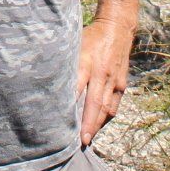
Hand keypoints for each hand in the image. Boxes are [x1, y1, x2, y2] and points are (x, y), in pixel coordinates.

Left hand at [76, 16, 133, 145]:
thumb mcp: (74, 44)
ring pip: (107, 108)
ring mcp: (115, 80)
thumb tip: (47, 80)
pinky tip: (98, 127)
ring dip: (97, 125)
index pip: (77, 87)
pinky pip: (114, 105)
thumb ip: (65, 63)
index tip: (63, 122)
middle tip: (81, 142)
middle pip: (95, 103)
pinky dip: (106, 118)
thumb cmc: (90, 37)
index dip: (71, 106)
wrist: (117, 29)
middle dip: (88, 124)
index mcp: (87, 61)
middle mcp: (102, 73)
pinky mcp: (122, 84)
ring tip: (87, 140)